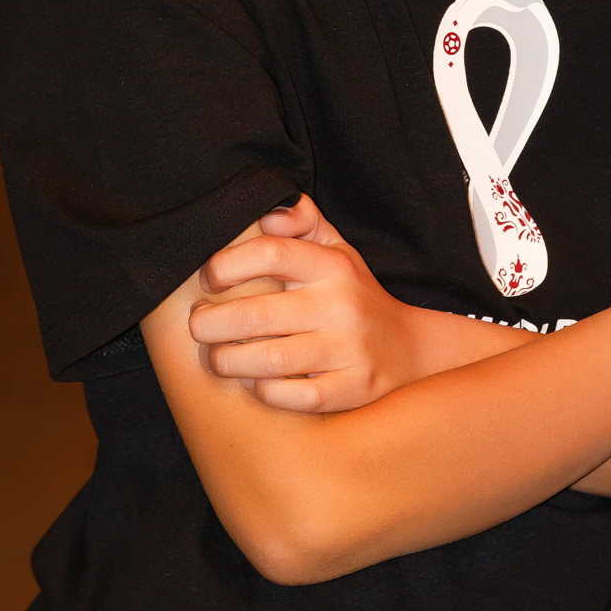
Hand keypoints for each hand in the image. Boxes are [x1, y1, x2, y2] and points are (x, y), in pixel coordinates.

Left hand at [188, 195, 429, 412]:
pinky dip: (262, 391)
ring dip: (226, 362)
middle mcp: (342, 304)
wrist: (412, 350)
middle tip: (198, 326)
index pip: (271, 252)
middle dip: (209, 324)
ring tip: (217, 357)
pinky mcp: (351, 390)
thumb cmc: (353, 296)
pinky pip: (291, 396)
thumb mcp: (336, 249)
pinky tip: (254, 382)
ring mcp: (349, 349)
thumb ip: (302, 220)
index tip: (208, 281)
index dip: (226, 265)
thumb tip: (266, 214)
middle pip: (255, 313)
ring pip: (267, 360)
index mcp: (332, 265)